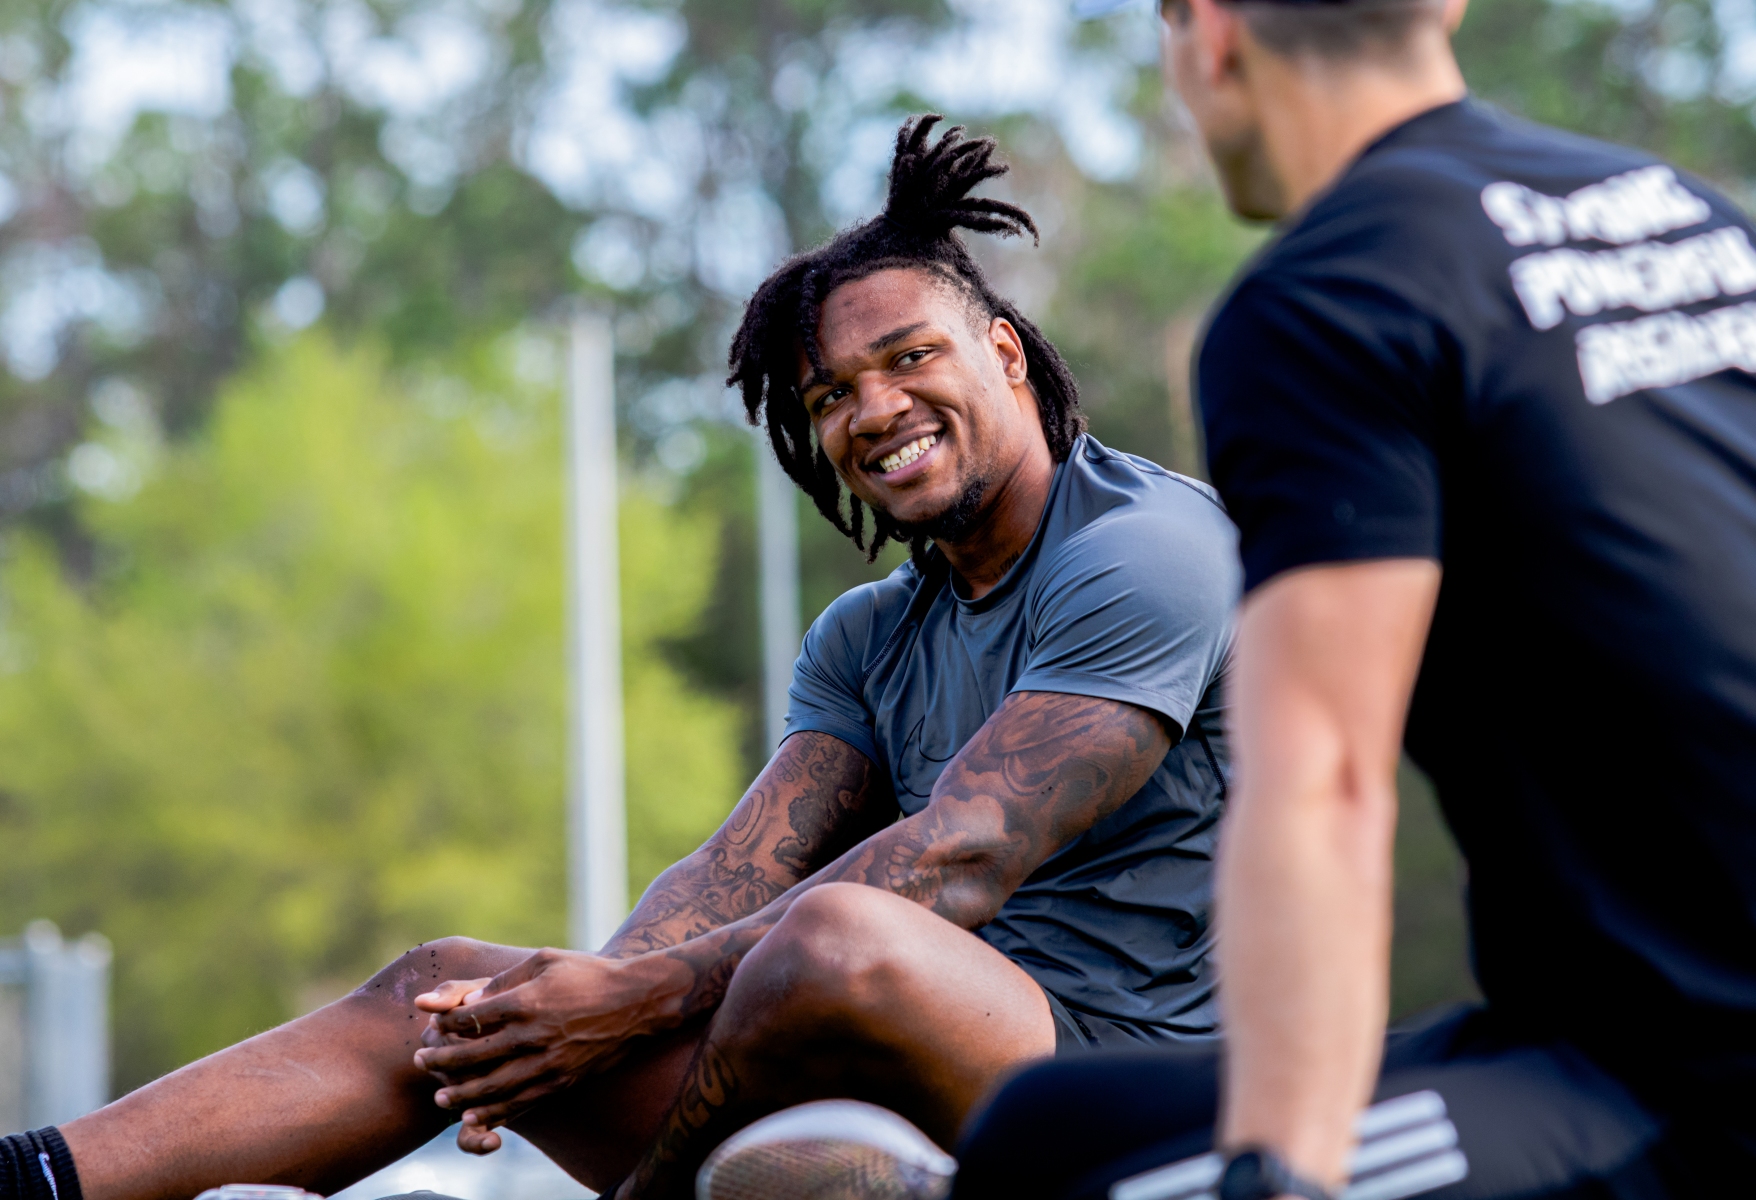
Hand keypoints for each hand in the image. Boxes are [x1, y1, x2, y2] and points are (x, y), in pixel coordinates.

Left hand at [410, 948, 684, 1152]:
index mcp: (528, 1000)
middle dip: (441, 1060)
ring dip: (461, 1094)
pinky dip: (494, 1113)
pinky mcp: (563, 1081)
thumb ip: (501, 979)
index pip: (471, 1018)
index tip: (433, 1025)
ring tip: (440, 1097)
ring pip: (494, 1087)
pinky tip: (473, 1117)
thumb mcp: (544, 960)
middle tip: (420, 1061)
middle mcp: (536, 1035)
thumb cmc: (588, 973)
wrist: (639, 1001)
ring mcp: (550, 1062)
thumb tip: (465, 1000)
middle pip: (474, 1056)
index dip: (446, 1024)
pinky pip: (522, 1103)